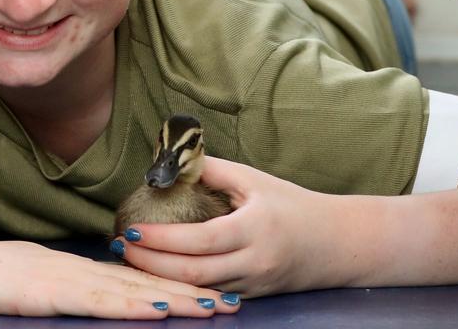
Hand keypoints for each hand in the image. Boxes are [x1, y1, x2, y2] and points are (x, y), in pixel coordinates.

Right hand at [0, 236, 240, 318]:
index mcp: (63, 267)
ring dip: (174, 300)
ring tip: (214, 308)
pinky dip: (128, 306)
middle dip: (187, 294)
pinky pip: (93, 301)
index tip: (205, 293)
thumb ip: (44, 286)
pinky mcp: (41, 294)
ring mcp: (57, 279)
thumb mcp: (12, 280)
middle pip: (138, 284)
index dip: (168, 286)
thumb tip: (68, 294)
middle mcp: (69, 269)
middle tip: (232, 303)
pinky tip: (156, 309)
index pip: (126, 279)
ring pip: (127, 291)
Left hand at [116, 156, 354, 296]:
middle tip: (120, 246)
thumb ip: (212, 170)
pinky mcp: (252, 297)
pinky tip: (158, 274)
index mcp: (254, 229)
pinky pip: (210, 295)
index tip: (132, 228)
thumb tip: (173, 161)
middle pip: (193, 273)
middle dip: (150, 263)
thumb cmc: (293, 205)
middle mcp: (254, 262)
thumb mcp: (254, 180)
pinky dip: (181, 287)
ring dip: (160, 277)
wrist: (337, 243)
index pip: (199, 240)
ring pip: (199, 290)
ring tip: (130, 259)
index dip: (162, 239)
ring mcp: (253, 284)